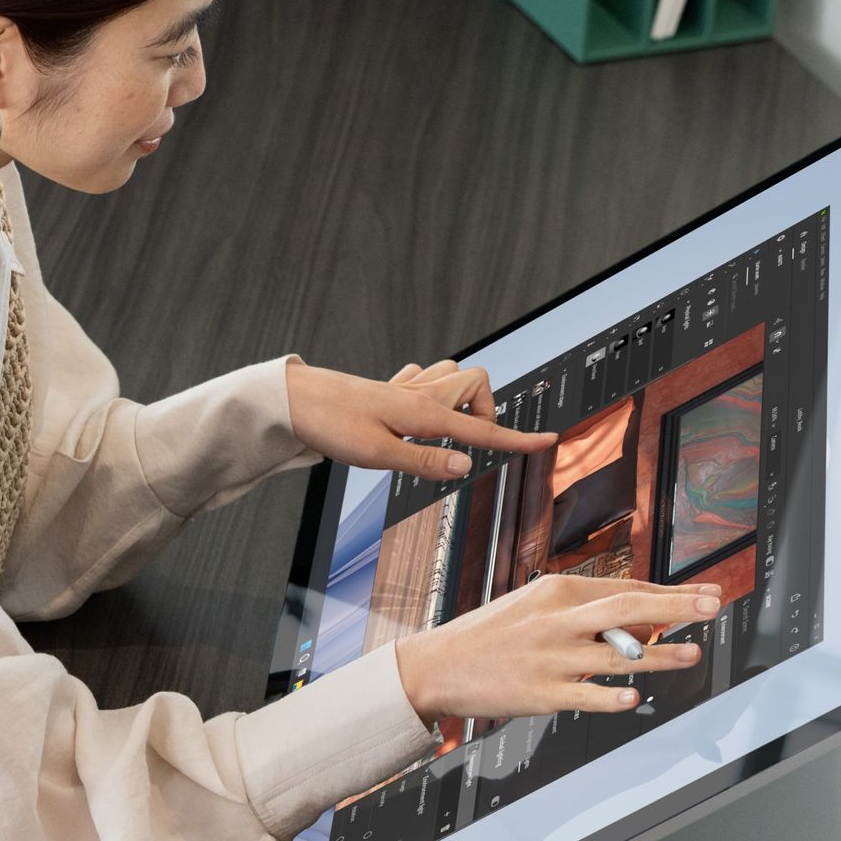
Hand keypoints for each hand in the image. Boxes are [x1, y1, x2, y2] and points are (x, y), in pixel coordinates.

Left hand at [285, 356, 557, 479]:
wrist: (294, 401)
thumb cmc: (331, 424)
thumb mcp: (379, 454)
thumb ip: (425, 461)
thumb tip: (467, 465)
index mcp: (423, 413)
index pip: (481, 429)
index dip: (516, 439)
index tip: (547, 441)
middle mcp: (419, 394)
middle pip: (477, 384)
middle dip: (484, 413)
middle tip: (466, 444)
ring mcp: (404, 388)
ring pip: (452, 375)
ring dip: (460, 400)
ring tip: (444, 431)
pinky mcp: (387, 388)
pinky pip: (423, 378)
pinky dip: (432, 393)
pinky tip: (417, 412)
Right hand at [392, 575, 724, 724]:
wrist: (436, 666)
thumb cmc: (489, 635)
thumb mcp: (533, 606)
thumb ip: (582, 610)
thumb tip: (638, 618)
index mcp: (556, 591)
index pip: (625, 588)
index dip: (670, 591)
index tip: (705, 592)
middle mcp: (557, 620)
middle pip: (627, 608)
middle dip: (675, 606)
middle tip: (714, 605)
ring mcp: (551, 658)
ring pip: (617, 654)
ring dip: (661, 654)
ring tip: (693, 653)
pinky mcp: (542, 693)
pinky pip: (586, 696)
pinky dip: (613, 697)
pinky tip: (636, 697)